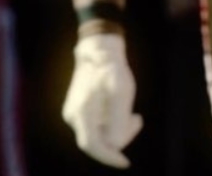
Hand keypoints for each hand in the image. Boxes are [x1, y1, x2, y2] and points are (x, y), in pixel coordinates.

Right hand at [62, 32, 142, 168]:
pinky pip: (96, 125)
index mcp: (81, 111)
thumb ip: (118, 118)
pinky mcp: (78, 111)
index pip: (92, 145)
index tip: (125, 163)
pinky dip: (111, 122)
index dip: (108, 157)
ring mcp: (74, 114)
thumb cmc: (112, 67)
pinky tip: (124, 110)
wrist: (99, 49)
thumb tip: (115, 145)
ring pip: (98, 133)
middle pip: (97, 140)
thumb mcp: (122, 89)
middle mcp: (73, 116)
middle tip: (137, 120)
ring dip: (118, 128)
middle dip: (120, 136)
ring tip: (134, 115)